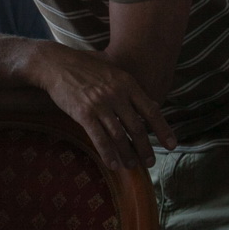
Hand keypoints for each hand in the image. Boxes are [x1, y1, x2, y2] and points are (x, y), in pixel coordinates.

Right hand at [31, 43, 176, 169]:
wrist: (56, 63)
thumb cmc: (84, 67)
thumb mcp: (112, 71)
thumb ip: (130, 88)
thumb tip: (152, 105)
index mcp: (126, 83)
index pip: (151, 110)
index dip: (162, 130)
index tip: (172, 145)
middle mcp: (116, 94)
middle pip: (136, 128)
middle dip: (145, 149)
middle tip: (150, 162)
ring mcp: (100, 104)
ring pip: (119, 136)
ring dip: (127, 155)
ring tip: (131, 166)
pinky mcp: (83, 113)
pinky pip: (100, 139)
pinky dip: (108, 154)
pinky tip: (113, 164)